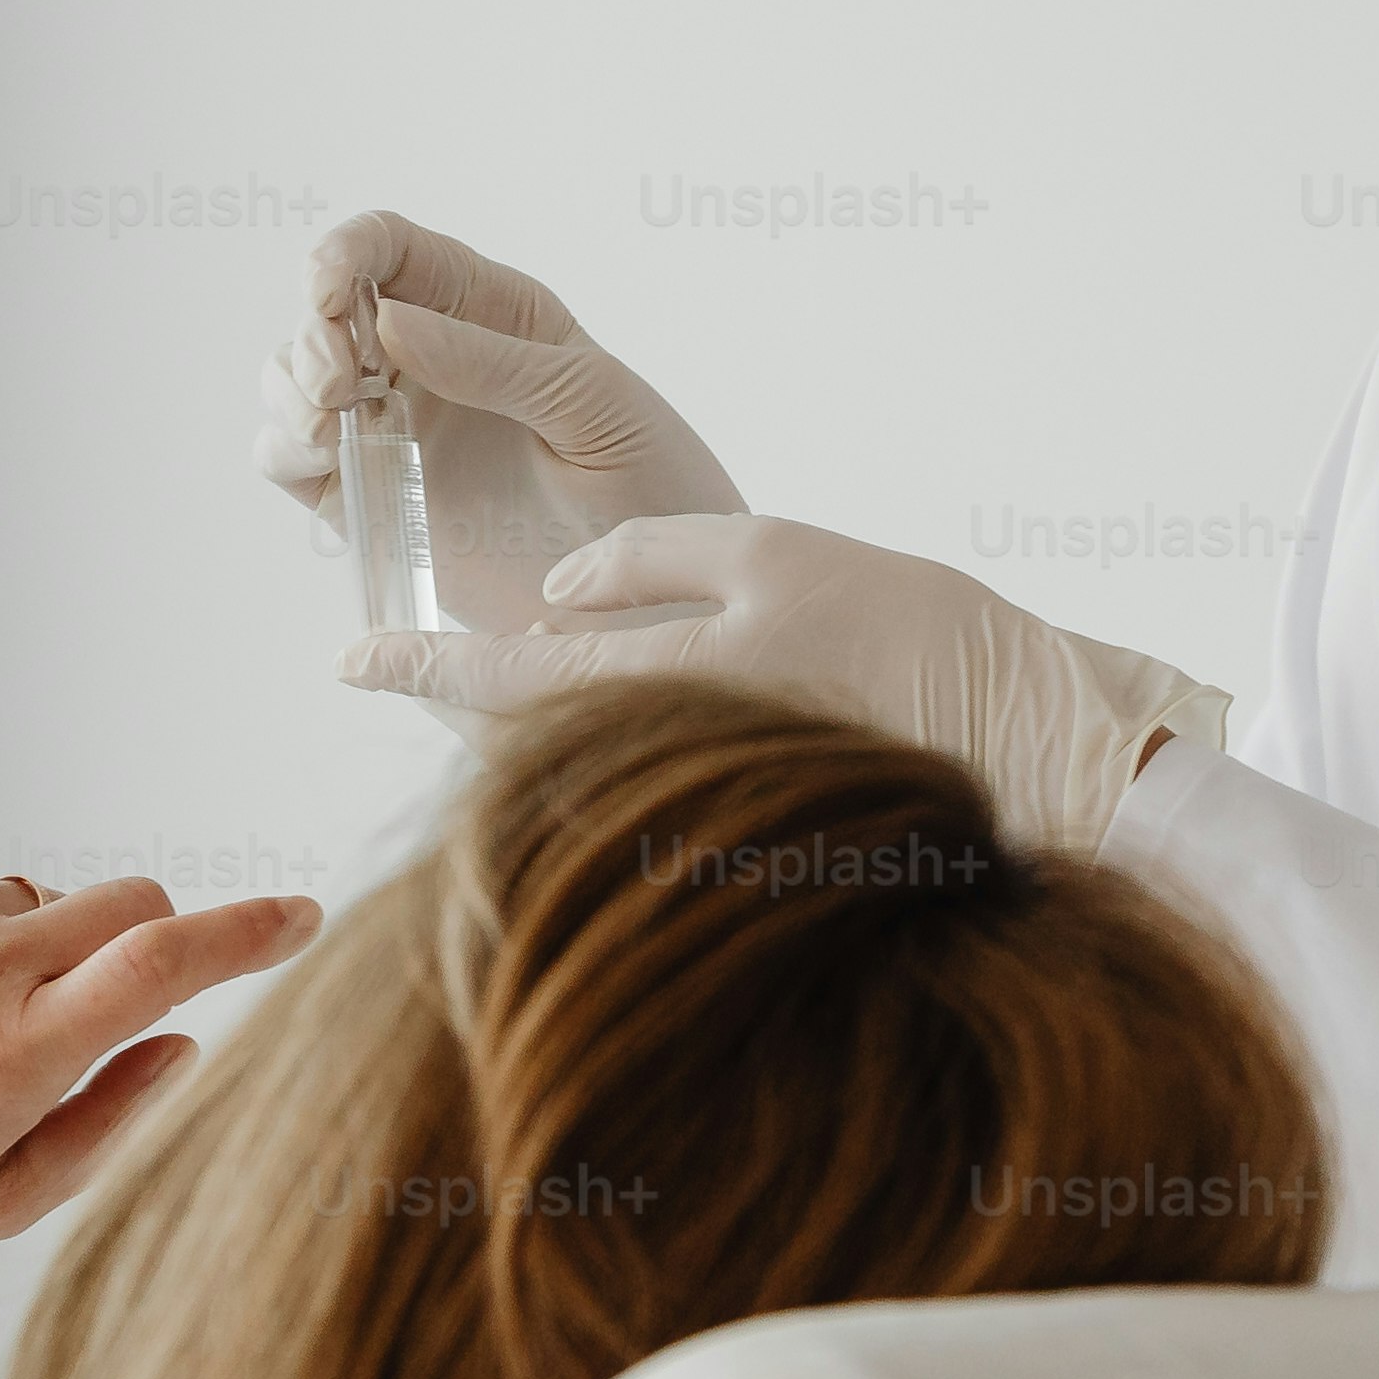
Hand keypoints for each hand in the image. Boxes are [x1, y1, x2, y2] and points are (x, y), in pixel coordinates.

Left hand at [0, 845, 317, 1319]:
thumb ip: (106, 1124)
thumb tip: (181, 1041)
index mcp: (15, 1058)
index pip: (167, 963)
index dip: (252, 933)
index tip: (303, 915)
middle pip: (132, 903)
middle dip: (140, 943)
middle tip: (74, 1009)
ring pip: (43, 900)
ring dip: (22, 951)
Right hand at [251, 213, 748, 626]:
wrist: (660, 600)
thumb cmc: (654, 481)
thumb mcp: (591, 405)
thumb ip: (494, 363)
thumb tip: (388, 320)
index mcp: (489, 312)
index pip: (391, 250)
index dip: (344, 253)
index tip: (327, 289)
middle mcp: (428, 360)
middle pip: (326, 315)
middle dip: (312, 337)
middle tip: (338, 386)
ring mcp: (394, 430)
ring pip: (294, 382)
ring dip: (289, 393)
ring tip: (331, 430)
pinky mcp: (371, 499)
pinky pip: (293, 459)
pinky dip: (286, 450)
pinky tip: (324, 462)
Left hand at [336, 515, 1216, 861]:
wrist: (1033, 738)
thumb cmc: (912, 630)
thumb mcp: (776, 553)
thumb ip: (651, 562)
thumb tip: (553, 589)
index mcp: (667, 688)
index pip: (502, 680)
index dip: (416, 664)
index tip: (346, 656)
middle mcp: (669, 763)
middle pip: (522, 740)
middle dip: (463, 697)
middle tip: (405, 656)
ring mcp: (698, 804)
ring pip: (575, 765)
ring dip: (527, 725)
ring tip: (495, 679)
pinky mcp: (736, 824)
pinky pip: (637, 786)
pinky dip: (599, 749)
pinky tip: (608, 713)